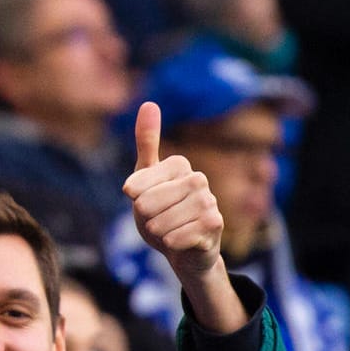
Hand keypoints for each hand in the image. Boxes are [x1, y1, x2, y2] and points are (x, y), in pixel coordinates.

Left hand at [122, 102, 222, 279]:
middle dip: (145, 218)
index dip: (134, 198)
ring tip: (168, 229)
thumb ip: (146, 142)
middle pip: (146, 204)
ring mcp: (210, 202)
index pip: (135, 185)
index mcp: (179, 164)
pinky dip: (170, 242)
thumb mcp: (145, 177)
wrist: (183, 248)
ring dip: (157, 231)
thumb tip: (149, 103)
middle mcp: (199, 179)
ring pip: (161, 221)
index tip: (144, 199)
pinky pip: (175, 237)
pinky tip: (179, 240)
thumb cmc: (161, 210)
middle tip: (158, 218)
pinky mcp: (215, 226)